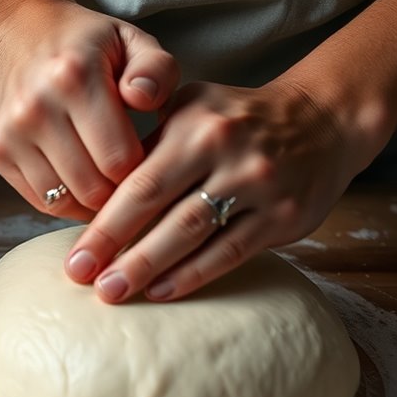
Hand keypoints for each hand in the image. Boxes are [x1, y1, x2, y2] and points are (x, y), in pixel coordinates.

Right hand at [0, 0, 177, 218]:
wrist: (14, 32)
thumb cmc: (82, 43)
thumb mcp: (130, 40)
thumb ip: (155, 69)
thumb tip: (144, 100)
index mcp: (74, 77)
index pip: (119, 159)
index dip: (143, 170)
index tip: (150, 161)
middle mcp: (35, 108)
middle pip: (92, 188)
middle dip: (118, 191)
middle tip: (131, 177)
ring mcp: (10, 134)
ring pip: (64, 202)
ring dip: (91, 201)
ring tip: (107, 181)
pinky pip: (40, 200)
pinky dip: (65, 201)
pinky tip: (80, 182)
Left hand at [66, 80, 365, 302]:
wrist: (322, 120)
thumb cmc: (233, 120)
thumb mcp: (189, 105)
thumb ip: (143, 139)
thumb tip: (85, 183)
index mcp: (194, 124)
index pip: (139, 180)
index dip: (104, 222)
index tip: (75, 255)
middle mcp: (226, 151)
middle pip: (160, 208)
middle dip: (116, 249)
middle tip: (82, 279)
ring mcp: (258, 185)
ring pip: (194, 234)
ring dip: (149, 267)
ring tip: (113, 291)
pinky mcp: (283, 216)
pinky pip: (230, 251)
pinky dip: (193, 274)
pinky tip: (161, 291)